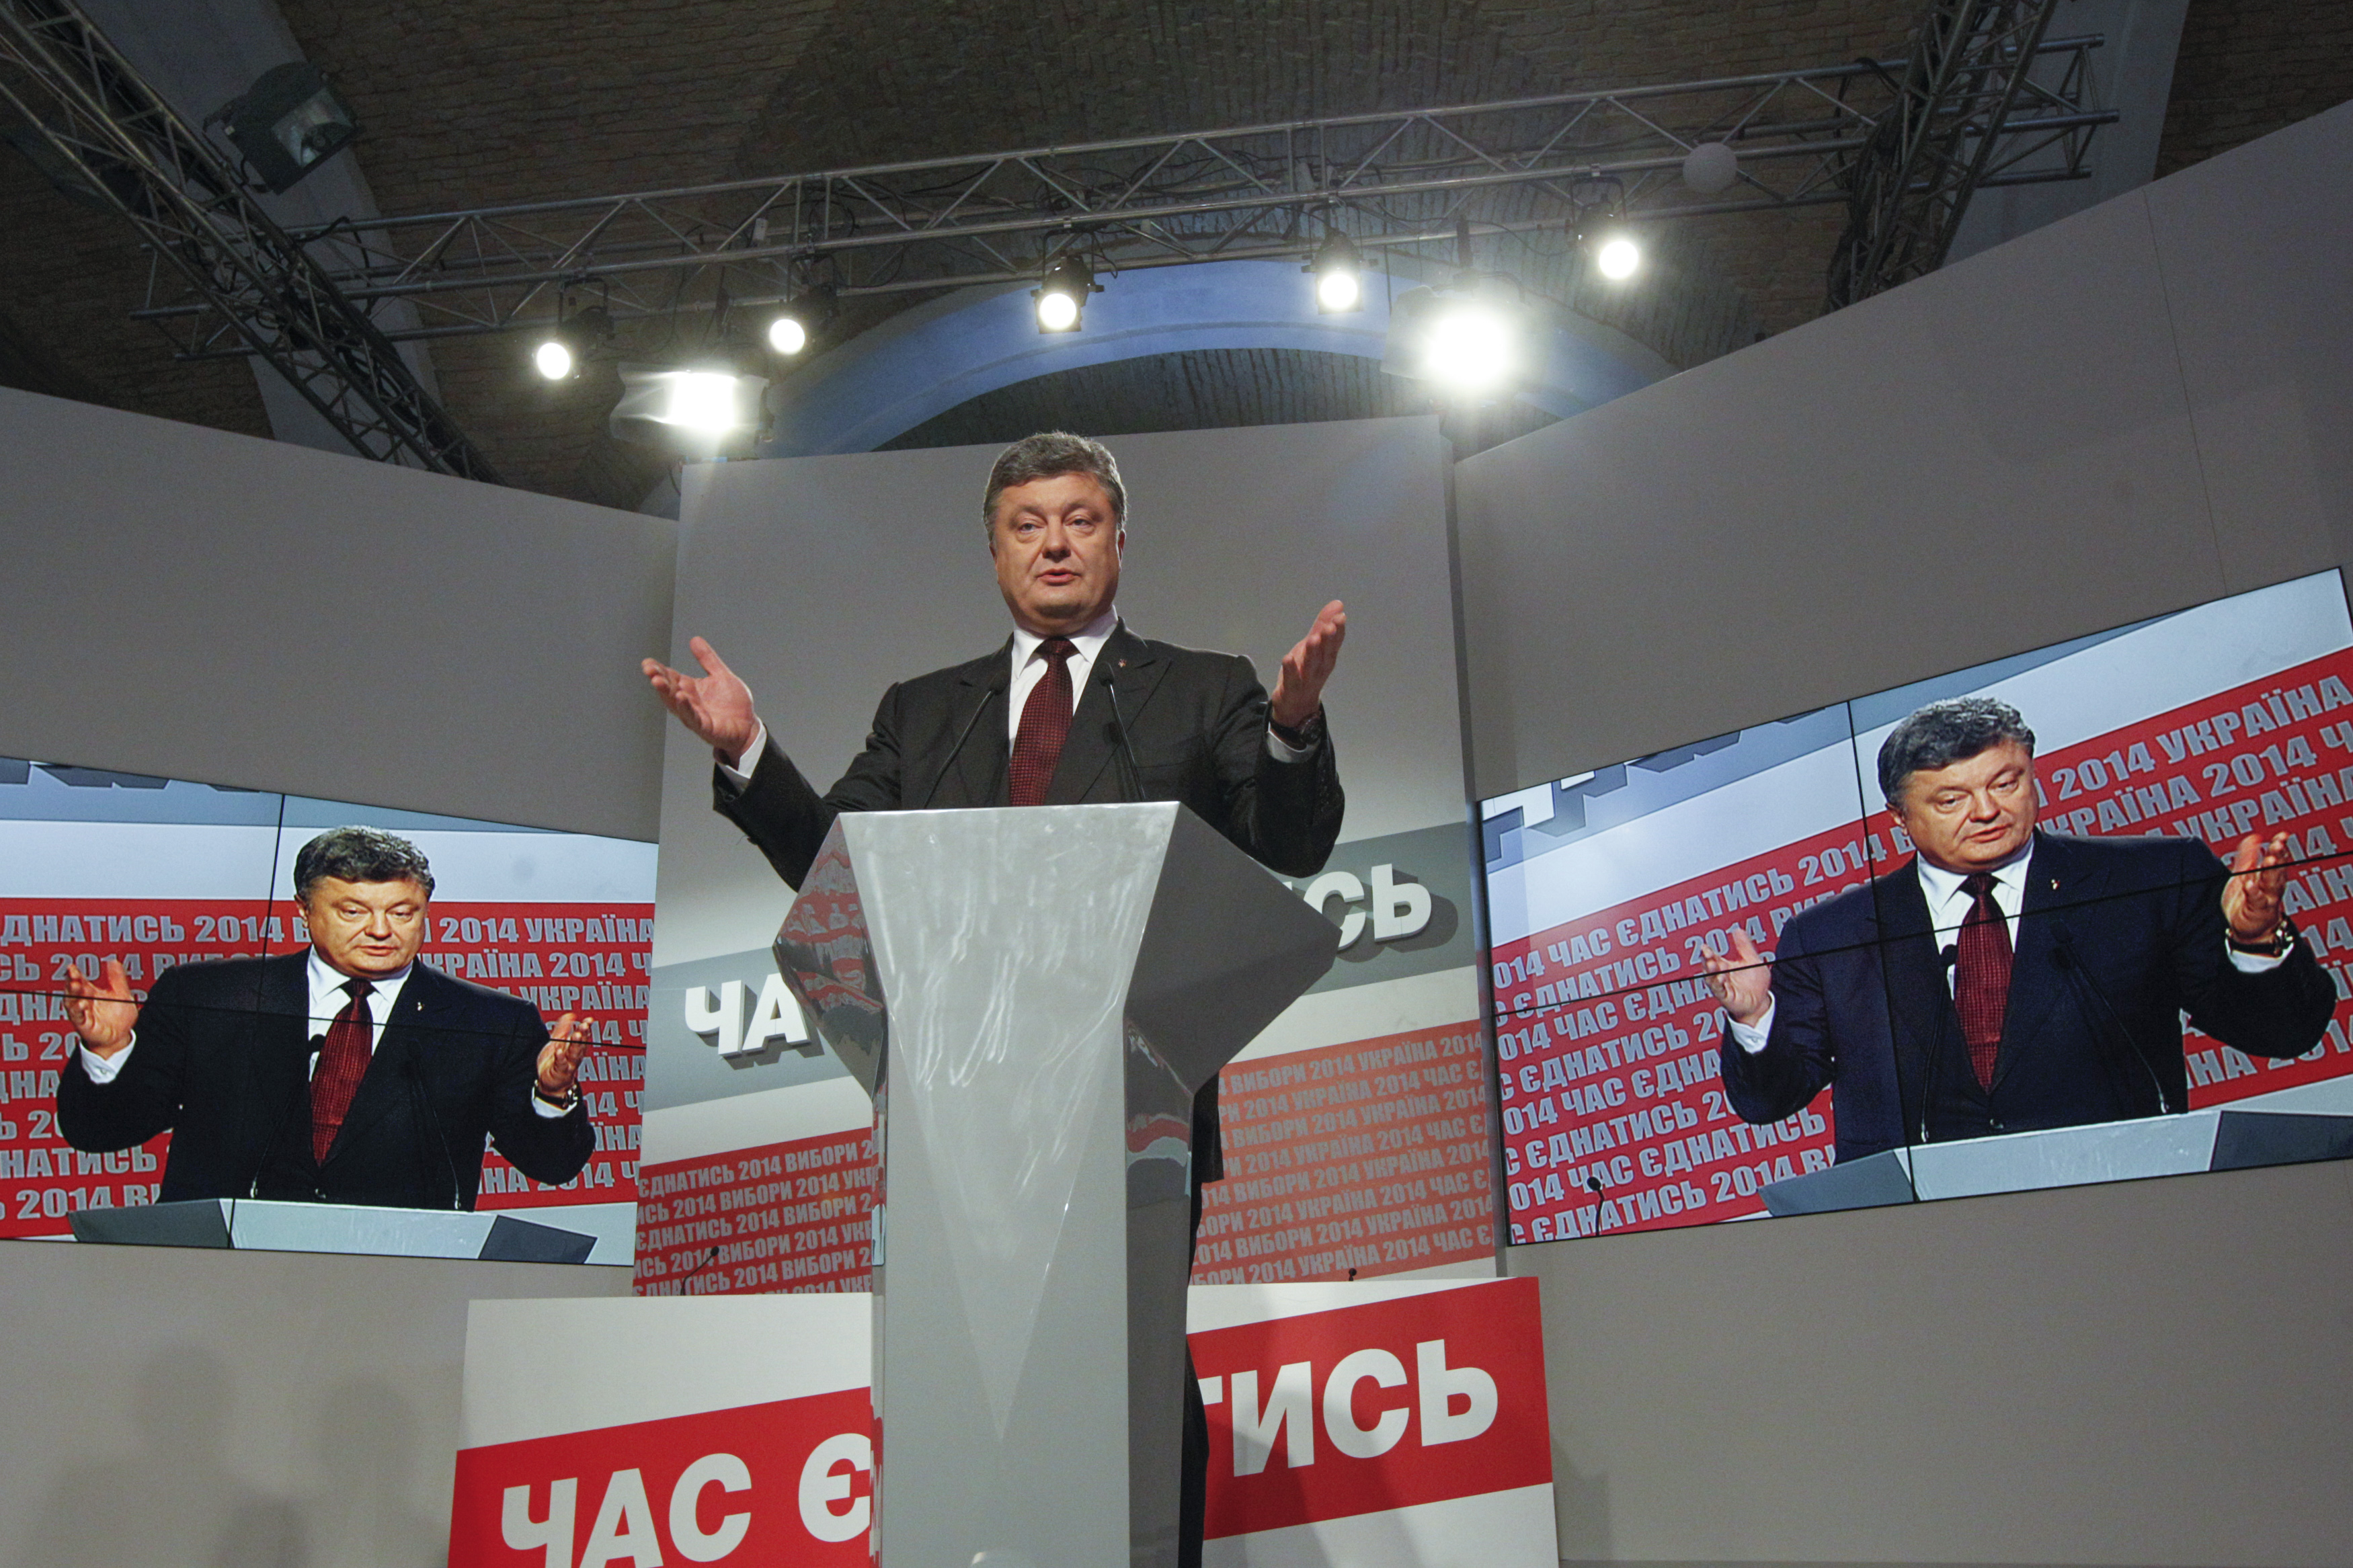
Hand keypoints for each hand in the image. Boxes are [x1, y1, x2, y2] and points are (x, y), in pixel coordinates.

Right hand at [63, 958, 139, 1058]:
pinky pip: (78, 1017)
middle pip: (74, 990)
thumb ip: (117, 978)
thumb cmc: (118, 1016)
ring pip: (72, 1002)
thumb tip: (113, 961)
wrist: (121, 1036)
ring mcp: (83, 1013)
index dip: (75, 974)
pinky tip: (81, 1004)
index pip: (80, 981)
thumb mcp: (121, 994)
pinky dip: (77, 1010)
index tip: (71, 967)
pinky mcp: (84, 1025)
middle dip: (71, 982)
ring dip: (72, 994)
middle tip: (73, 975)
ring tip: (75, 986)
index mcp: (92, 993)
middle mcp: (85, 1002)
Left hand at [536, 1013, 591, 1099]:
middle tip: (584, 1025)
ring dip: (575, 1044)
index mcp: (575, 1047)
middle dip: (583, 1034)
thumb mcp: (558, 1042)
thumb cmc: (555, 1062)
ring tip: (575, 1035)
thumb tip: (570, 1015)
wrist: (550, 1083)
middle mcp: (574, 1055)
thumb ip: (563, 1029)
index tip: (589, 1020)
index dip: (586, 1028)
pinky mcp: (560, 1071)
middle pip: (580, 1043)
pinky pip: (561, 1064)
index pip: (582, 1035)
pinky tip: (559, 1051)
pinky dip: (561, 1058)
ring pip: (574, 1053)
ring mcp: (569, 1064)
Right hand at [643, 635, 761, 762]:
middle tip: (649, 670)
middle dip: (658, 679)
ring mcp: (694, 715)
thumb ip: (708, 659)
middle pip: (669, 689)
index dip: (658, 670)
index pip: (670, 677)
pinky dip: (686, 707)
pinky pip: (692, 717)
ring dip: (666, 693)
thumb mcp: (721, 675)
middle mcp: (688, 701)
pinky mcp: (704, 727)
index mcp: (690, 688)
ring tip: (658, 681)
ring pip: (675, 703)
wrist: (748, 727)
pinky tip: (681, 697)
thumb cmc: (733, 705)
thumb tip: (694, 639)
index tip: (647, 662)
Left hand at [1269, 600, 1346, 730]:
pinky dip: (1290, 670)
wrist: (1295, 705)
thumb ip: (1323, 626)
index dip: (1338, 631)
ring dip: (1313, 653)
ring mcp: (1306, 680)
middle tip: (1330, 626)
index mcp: (1326, 658)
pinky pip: (1292, 680)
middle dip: (1329, 641)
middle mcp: (1320, 669)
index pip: (1334, 643)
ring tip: (1313, 639)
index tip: (1340, 616)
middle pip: (1326, 655)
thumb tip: (1338, 604)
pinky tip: (1288, 658)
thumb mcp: (1313, 647)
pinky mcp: (1291, 689)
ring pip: (1311, 667)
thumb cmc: (1306, 672)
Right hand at [1701, 929, 1772, 1027]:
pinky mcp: (1725, 997)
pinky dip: (1718, 984)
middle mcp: (1721, 975)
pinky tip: (1720, 977)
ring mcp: (1722, 986)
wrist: (1762, 1002)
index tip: (1704, 946)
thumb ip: (1744, 946)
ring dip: (1711, 971)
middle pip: (1709, 966)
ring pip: (1711, 978)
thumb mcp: (1752, 961)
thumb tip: (1737, 930)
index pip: (1712, 957)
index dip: (1707, 952)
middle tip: (1707, 953)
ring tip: (1713, 964)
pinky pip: (1719, 990)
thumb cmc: (1755, 984)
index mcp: (1725, 966)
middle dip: (1706, 960)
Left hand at [2223, 831, 2292, 940]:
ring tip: (2269, 860)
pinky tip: (2250, 886)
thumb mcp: (2244, 874)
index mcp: (2269, 875)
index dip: (2280, 846)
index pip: (2277, 858)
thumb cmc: (2247, 900)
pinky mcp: (2258, 911)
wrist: (2246, 928)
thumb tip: (2254, 837)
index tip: (2282, 836)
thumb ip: (2248, 856)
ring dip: (2271, 872)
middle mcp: (2271, 886)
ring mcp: (2267, 898)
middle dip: (2278, 855)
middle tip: (2278, 844)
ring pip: (2271, 883)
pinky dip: (2254, 893)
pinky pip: (2257, 901)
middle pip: (2277, 868)